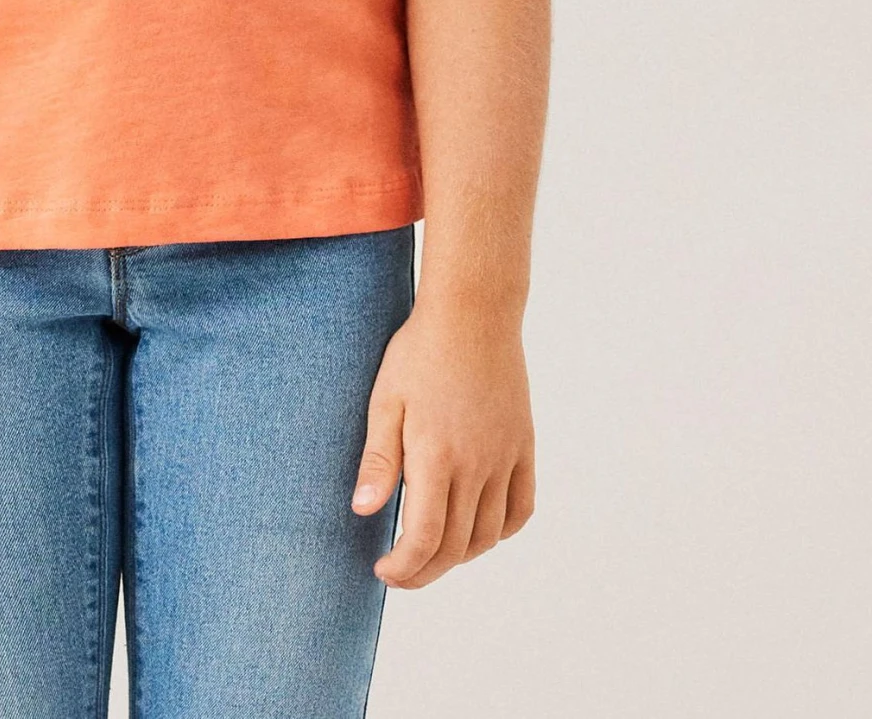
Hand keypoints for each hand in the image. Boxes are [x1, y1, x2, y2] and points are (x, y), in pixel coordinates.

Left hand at [350, 299, 535, 587]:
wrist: (473, 313)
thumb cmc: (420, 352)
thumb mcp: (385, 400)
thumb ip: (378, 459)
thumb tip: (363, 512)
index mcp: (437, 455)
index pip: (425, 538)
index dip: (404, 567)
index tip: (383, 571)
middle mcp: (477, 465)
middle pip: (456, 545)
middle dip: (425, 571)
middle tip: (400, 572)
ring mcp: (505, 457)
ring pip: (489, 534)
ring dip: (460, 555)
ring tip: (432, 552)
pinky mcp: (523, 446)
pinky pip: (521, 509)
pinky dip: (500, 531)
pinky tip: (477, 529)